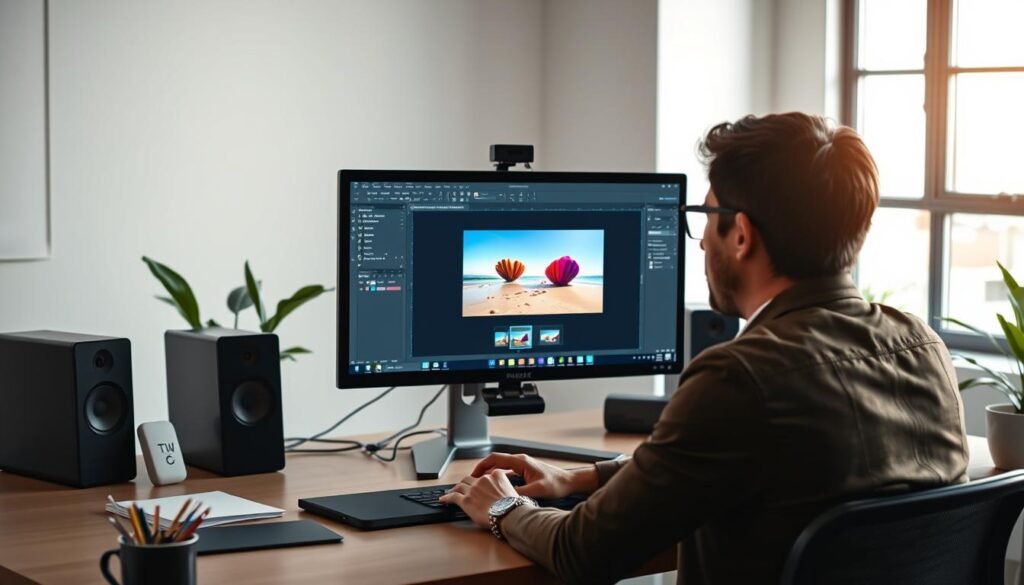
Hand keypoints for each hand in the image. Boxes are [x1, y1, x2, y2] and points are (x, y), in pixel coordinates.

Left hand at [438, 469, 517, 527]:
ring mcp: (473, 489)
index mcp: (495, 475)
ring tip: (451, 492)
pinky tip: (443, 499)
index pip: (485, 475)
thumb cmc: (514, 506)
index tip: (477, 483)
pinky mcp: (466, 500)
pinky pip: (453, 497)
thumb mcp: (514, 490)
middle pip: (470, 479)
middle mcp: (483, 480)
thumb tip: (505, 492)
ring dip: (454, 488)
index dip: (479, 480)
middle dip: (465, 483)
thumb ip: (505, 487)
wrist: (510, 514)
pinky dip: (447, 497)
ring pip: (460, 486)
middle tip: (462, 487)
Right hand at [470, 452, 597, 498]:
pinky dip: (499, 477)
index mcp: (521, 462)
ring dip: (490, 474)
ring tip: (481, 484)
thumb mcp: (537, 491)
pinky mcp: (526, 471)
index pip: (495, 459)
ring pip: (501, 467)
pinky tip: (496, 487)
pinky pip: (508, 472)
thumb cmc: (556, 484)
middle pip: (496, 461)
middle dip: (483, 470)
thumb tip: (504, 497)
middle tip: (473, 481)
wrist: (569, 482)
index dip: (482, 466)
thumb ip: (520, 493)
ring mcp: (523, 465)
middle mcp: (520, 461)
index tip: (473, 475)